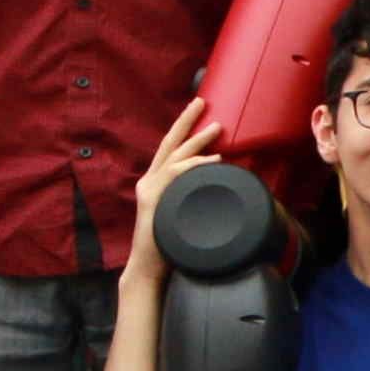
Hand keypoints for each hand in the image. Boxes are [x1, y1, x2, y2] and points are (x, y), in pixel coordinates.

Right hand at [122, 98, 227, 291]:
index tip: (200, 113)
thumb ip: (196, 196)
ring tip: (217, 127)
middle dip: (185, 120)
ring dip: (197, 140)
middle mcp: (150, 181)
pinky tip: (211, 160)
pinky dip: (193, 165)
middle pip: (169, 143)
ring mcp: (149, 190)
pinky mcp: (151, 201)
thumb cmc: (171, 245)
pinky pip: (174, 176)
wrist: (149, 268)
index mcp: (157, 182)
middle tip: (202, 101)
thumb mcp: (186, 212)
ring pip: (174, 155)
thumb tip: (220, 184)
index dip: (185, 129)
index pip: (172, 149)